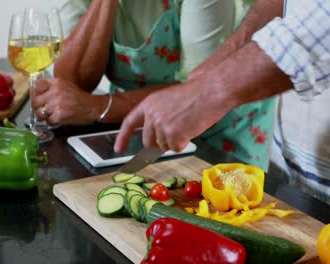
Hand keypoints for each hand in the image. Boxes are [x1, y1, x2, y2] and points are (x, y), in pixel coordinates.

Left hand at [31, 78, 103, 125]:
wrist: (93, 107)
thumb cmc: (80, 98)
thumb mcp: (65, 85)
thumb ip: (51, 87)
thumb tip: (36, 92)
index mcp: (56, 83)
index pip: (36, 86)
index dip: (34, 94)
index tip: (36, 98)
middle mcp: (56, 91)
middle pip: (35, 101)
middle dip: (37, 107)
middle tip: (42, 110)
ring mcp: (58, 104)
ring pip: (40, 112)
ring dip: (44, 116)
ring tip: (51, 115)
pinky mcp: (61, 115)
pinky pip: (49, 121)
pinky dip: (52, 122)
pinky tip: (58, 119)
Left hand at [114, 78, 233, 152]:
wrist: (210, 91)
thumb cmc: (195, 95)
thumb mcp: (168, 100)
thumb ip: (157, 115)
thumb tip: (154, 137)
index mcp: (148, 104)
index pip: (129, 122)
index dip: (123, 137)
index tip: (118, 149)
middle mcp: (151, 115)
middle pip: (148, 141)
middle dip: (160, 142)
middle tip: (177, 132)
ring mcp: (161, 126)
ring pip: (164, 146)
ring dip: (176, 140)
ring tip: (187, 124)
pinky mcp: (173, 135)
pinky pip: (176, 148)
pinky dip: (185, 143)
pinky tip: (191, 129)